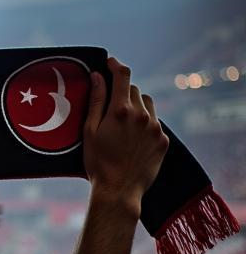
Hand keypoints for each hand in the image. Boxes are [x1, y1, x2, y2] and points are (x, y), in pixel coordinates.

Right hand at [83, 57, 168, 211]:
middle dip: (122, 91)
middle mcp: (142, 115)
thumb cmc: (98, 163)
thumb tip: (97, 76)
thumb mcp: (90, 131)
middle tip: (109, 103)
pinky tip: (131, 139)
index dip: (115, 64)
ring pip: (147, 104)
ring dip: (136, 105)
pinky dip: (144, 123)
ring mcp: (155, 128)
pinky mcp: (163, 140)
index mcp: (121, 110)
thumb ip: (95, 101)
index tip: (109, 62)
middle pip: (133, 89)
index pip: (122, 75)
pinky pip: (155, 122)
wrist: (119, 191)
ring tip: (122, 122)